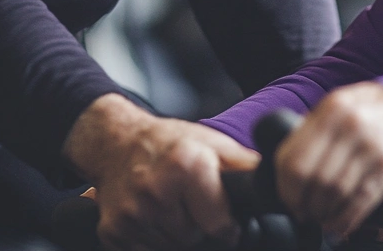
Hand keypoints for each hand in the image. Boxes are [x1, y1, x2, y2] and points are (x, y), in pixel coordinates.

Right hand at [63, 93, 259, 250]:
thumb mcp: (209, 142)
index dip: (227, 225)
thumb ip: (242, 164)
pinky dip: (152, 240)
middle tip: (189, 204)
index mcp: (185, 164)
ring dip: (176, 235)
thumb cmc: (168, 142)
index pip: (218, 223)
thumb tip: (269, 182)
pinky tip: (151, 217)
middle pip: (194, 238)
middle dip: (198, 227)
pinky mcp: (113, 231)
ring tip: (170, 207)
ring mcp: (133, 214)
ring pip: (171, 248)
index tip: (226, 223)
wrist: (117, 143)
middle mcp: (156, 190)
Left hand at [274, 82, 382, 237]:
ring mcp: (373, 145)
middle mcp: (351, 125)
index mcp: (331, 109)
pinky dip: (345, 220)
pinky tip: (339, 225)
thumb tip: (277, 164)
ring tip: (322, 218)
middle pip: (315, 180)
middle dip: (306, 204)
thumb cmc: (365, 112)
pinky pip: (360, 201)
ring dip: (325, 214)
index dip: (288, 189)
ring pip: (337, 193)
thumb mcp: (336, 108)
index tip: (290, 201)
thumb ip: (309, 129)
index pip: (295, 161)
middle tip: (305, 213)